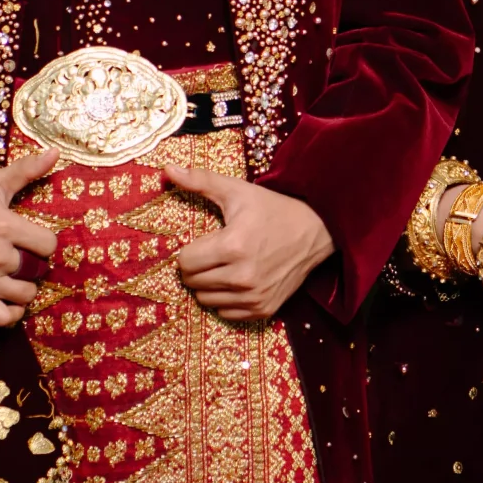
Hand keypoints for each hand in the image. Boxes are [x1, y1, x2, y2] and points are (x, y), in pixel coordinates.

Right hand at [0, 147, 61, 327]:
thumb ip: (26, 170)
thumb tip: (56, 152)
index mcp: (5, 226)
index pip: (49, 245)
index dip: (43, 243)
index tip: (32, 239)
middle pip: (38, 271)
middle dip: (33, 264)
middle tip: (20, 257)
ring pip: (25, 295)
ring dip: (23, 287)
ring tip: (12, 276)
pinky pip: (4, 318)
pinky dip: (11, 313)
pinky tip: (7, 299)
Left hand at [163, 166, 334, 323]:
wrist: (316, 231)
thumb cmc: (272, 208)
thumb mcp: (237, 190)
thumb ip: (200, 180)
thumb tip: (166, 168)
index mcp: (233, 246)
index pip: (185, 262)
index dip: (189, 251)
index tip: (203, 242)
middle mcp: (242, 276)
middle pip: (192, 282)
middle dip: (196, 267)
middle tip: (213, 253)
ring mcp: (254, 296)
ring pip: (206, 300)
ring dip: (209, 285)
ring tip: (225, 266)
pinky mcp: (264, 310)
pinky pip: (225, 314)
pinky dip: (226, 300)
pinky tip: (238, 282)